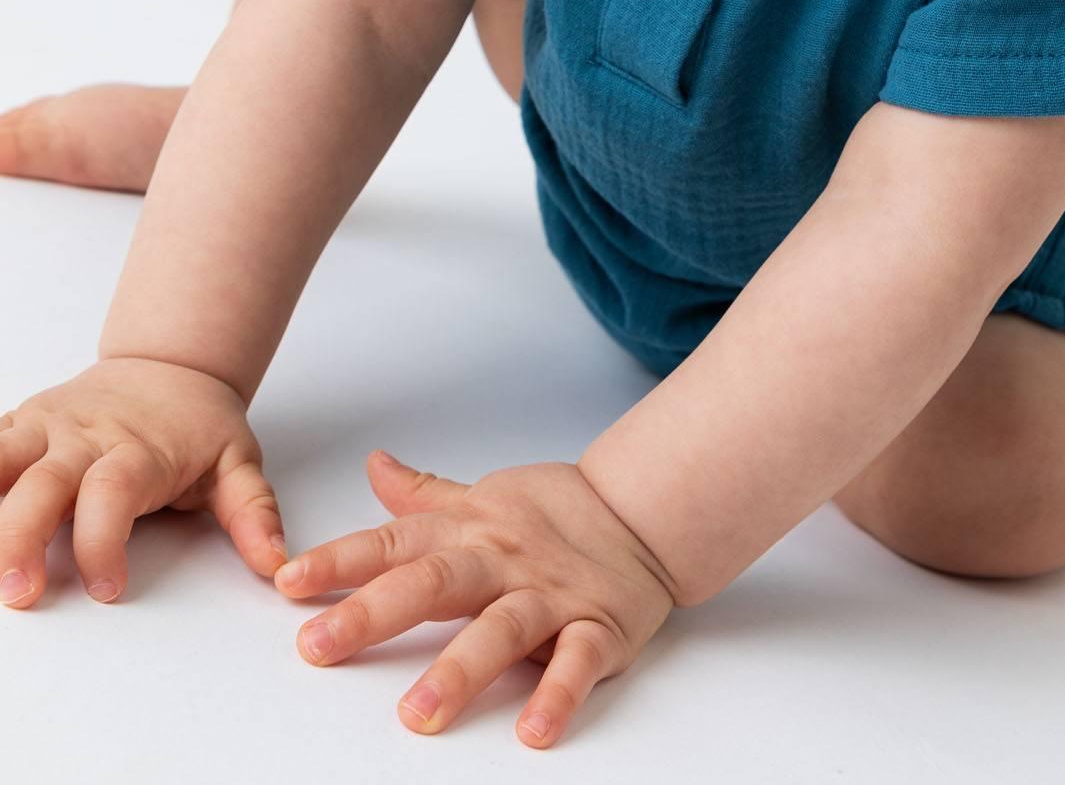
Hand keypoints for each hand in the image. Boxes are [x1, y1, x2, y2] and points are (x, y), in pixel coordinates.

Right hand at [0, 356, 287, 606]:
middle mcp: (84, 438)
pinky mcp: (19, 425)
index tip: (108, 589)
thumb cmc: (199, 424)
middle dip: (21, 540)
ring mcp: (46, 429)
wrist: (172, 363)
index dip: (106, 542)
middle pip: (42, 485)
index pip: (114, 495)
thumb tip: (276, 564)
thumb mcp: (237, 462)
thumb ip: (253, 513)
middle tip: (18, 593)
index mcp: (137, 450)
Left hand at [273, 447, 676, 745]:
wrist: (646, 512)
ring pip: (501, 629)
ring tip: (418, 714)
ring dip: (459, 670)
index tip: (286, 582)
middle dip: (374, 612)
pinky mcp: (597, 627)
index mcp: (471, 532)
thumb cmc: (558, 515)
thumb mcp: (487, 497)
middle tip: (318, 645)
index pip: (395, 544)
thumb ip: (425, 495)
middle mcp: (503, 562)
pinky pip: (577, 662)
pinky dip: (557, 694)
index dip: (340, 561)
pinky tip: (533, 730)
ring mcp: (550, 596)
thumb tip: (374, 466)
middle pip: (434, 583)